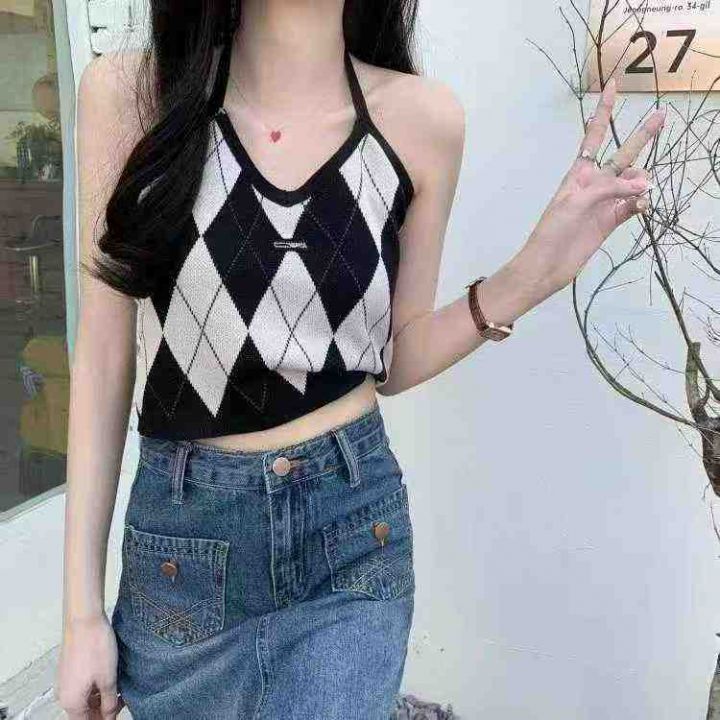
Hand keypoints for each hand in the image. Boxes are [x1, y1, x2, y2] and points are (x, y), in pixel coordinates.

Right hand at [54, 615, 124, 718]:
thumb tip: (109, 717)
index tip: (116, 716)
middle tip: (121, 703)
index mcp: (71, 702)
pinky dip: (95, 688)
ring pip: (84, 699)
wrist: (83, 620)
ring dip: (100, 699)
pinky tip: (110, 680)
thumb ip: (109, 702)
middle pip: (84, 713)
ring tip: (119, 691)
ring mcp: (65, 681)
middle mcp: (64, 695)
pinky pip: (82, 686)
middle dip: (102, 711)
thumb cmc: (94, 647)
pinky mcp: (70, 670)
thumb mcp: (108, 678)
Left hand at [519, 77, 664, 296]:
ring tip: (638, 192)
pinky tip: (640, 206)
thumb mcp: (577, 202)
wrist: (547, 265)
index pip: (594, 135)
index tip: (614, 84)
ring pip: (634, 182)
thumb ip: (610, 188)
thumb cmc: (552, 231)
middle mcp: (594, 183)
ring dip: (640, 182)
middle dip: (641, 136)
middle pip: (623, 154)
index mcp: (578, 173)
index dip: (604, 111)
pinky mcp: (612, 221)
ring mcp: (605, 202)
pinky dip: (640, 203)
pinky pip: (634, 204)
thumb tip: (644, 185)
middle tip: (661, 116)